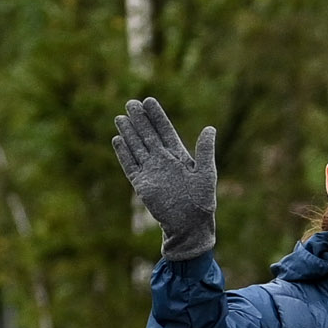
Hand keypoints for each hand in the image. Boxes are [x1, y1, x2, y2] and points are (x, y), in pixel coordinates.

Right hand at [111, 97, 218, 260]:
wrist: (189, 226)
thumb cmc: (202, 202)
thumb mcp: (206, 174)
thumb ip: (205, 151)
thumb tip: (210, 128)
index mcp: (178, 155)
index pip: (165, 130)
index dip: (156, 116)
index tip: (148, 100)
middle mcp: (163, 161)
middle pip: (148, 135)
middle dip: (139, 119)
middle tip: (130, 102)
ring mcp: (151, 171)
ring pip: (137, 147)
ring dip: (129, 132)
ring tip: (120, 117)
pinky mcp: (141, 184)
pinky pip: (130, 165)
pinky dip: (123, 153)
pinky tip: (117, 140)